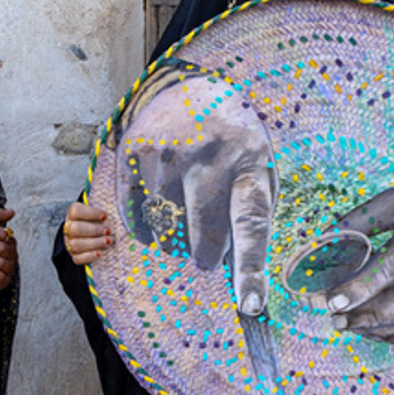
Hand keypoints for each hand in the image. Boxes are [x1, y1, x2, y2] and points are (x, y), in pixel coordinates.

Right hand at [63, 202, 112, 265]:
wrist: (96, 236)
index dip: (90, 213)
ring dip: (94, 243)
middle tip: (108, 231)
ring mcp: (70, 243)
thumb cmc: (100, 221)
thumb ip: (108, 207)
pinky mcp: (75, 255)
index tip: (105, 216)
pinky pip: (77, 258)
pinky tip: (99, 253)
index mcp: (74, 214)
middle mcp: (69, 228)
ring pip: (75, 245)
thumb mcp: (102, 212)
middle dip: (94, 230)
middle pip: (74, 228)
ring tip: (108, 241)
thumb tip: (119, 204)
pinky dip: (89, 256)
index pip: (76, 211)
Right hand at [113, 65, 275, 315]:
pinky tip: (160, 207)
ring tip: (185, 207)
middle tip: (209, 243)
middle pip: (204, 239)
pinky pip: (138, 222)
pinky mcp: (136, 155)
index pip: (251, 225)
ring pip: (168, 235)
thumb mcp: (257, 171)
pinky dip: (149, 230)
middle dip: (207, 255)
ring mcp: (169, 153)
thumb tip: (238, 283)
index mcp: (249, 163)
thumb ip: (251, 219)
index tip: (250, 305)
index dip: (250, 269)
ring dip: (177, 240)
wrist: (190, 88)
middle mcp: (210, 156)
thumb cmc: (233, 146)